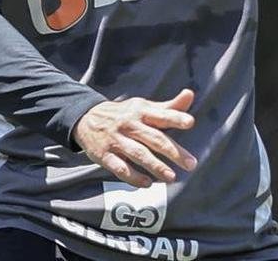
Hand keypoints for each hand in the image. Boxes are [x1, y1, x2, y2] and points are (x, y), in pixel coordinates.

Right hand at [73, 88, 198, 187]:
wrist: (86, 118)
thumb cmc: (125, 114)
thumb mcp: (144, 107)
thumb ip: (168, 107)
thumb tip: (190, 94)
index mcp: (141, 111)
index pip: (161, 114)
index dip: (175, 117)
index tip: (190, 122)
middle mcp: (129, 124)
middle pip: (153, 138)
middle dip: (173, 151)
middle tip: (191, 164)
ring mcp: (116, 140)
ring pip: (138, 154)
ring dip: (155, 166)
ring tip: (171, 177)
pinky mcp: (104, 155)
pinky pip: (120, 167)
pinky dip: (134, 177)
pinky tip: (147, 183)